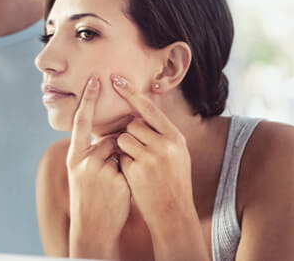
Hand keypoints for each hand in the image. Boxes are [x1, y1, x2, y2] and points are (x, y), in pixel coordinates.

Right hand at [67, 76, 130, 257]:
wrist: (92, 228)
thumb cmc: (89, 198)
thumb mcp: (81, 173)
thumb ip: (91, 152)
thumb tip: (111, 134)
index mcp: (74, 156)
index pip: (81, 122)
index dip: (88, 100)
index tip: (95, 79)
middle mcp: (84, 160)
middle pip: (110, 138)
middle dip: (116, 150)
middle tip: (107, 174)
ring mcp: (100, 170)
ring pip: (122, 151)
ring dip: (124, 162)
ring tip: (112, 185)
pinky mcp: (116, 179)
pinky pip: (130, 165)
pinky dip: (130, 174)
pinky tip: (120, 191)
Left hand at [111, 75, 196, 231]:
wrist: (174, 214)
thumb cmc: (173, 182)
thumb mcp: (177, 154)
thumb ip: (162, 134)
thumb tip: (140, 113)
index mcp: (176, 137)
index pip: (150, 109)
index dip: (132, 93)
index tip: (116, 79)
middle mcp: (165, 144)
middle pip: (133, 124)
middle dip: (130, 135)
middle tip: (141, 153)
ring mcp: (151, 157)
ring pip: (123, 138)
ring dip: (124, 149)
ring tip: (140, 166)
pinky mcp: (137, 170)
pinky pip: (120, 156)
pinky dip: (123, 164)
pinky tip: (135, 177)